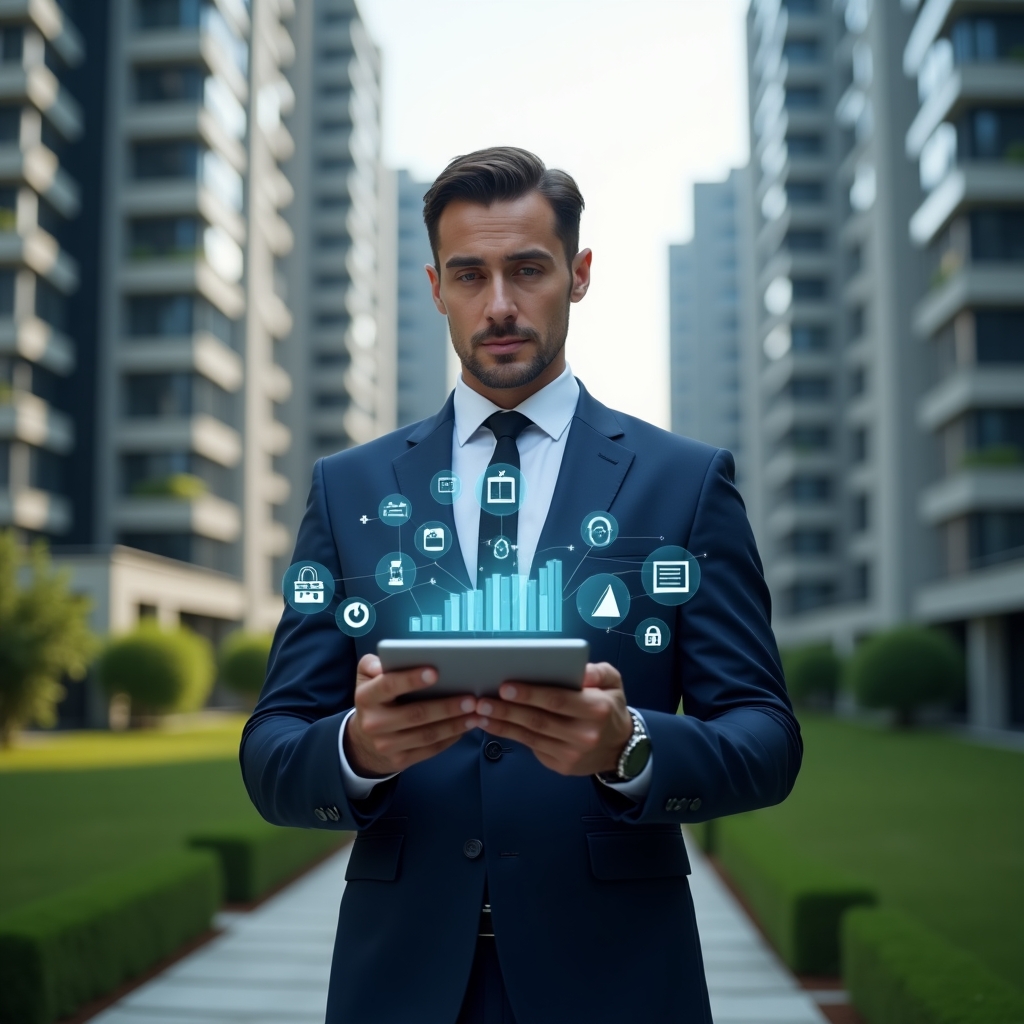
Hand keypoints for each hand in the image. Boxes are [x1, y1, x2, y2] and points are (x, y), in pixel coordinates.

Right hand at [344, 654, 480, 775]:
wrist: (365, 742)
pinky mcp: (400, 761)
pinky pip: (430, 749)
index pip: (388, 685)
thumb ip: (373, 664)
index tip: (435, 671)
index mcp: (366, 697)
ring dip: (455, 724)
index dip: (411, 679)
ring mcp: (387, 745)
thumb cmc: (376, 699)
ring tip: (476, 714)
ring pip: (427, 735)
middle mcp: (374, 723)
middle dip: (446, 706)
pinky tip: (466, 727)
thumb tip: (385, 663)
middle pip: (415, 714)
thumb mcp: (366, 677)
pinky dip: (451, 738)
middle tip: (472, 698)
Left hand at [472, 662, 633, 775]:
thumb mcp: (613, 682)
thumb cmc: (609, 707)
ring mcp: (571, 753)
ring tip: (480, 711)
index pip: (558, 700)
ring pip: (530, 736)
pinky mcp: (561, 765)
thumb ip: (597, 672)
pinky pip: (531, 747)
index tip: (505, 686)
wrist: (620, 748)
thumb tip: (578, 669)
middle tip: (482, 699)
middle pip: (539, 720)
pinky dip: (508, 735)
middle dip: (508, 709)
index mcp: (596, 709)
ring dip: (502, 723)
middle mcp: (584, 734)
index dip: (530, 694)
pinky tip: (491, 724)